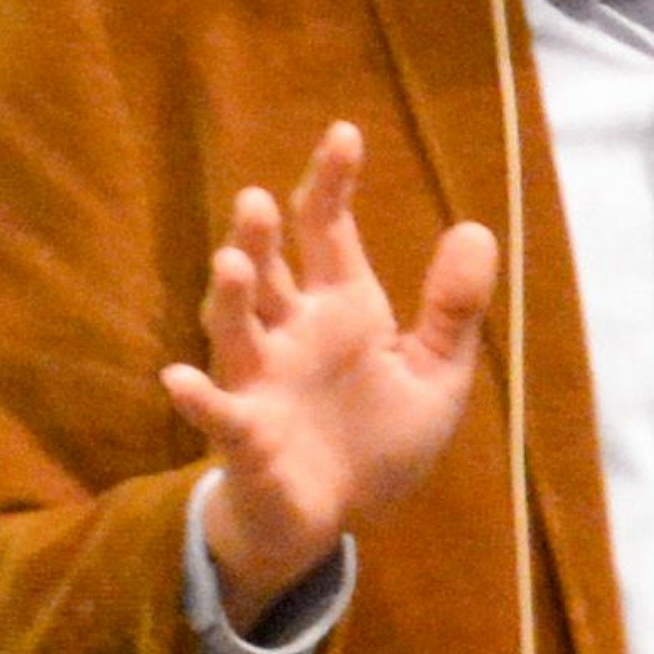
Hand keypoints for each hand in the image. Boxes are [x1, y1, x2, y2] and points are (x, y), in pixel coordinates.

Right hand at [160, 122, 498, 627]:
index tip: (344, 134)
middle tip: (259, 201)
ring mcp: (261, 381)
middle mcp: (291, 334)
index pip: (327, 230)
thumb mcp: (434, 377)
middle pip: (268, 271)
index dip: (331, 182)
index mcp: (340, 309)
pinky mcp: (245, 437)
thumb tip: (475, 227)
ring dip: (229, 298)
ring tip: (230, 264)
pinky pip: (217, 414)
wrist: (332, 520)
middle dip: (261, 238)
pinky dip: (198, 399)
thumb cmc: (376, 443)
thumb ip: (453, 310)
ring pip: (235, 328)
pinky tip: (178, 381)